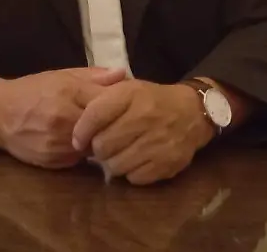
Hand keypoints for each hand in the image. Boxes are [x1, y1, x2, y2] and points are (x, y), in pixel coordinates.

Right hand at [0, 67, 126, 168]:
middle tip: (116, 124)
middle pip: (104, 128)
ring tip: (96, 133)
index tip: (126, 107)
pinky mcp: (53, 161)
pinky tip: (78, 143)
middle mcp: (65, 118)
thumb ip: (94, 76)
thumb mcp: (62, 75)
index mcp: (70, 92)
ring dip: (97, 141)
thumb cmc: (33, 90)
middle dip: (111, 127)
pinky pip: (80, 159)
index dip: (120, 105)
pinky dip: (82, 152)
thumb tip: (123, 74)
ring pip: (94, 147)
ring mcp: (59, 142)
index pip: (107, 102)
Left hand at [72, 80, 213, 184]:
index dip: (80, 131)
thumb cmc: (151, 101)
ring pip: (115, 165)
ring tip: (121, 152)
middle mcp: (144, 116)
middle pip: (102, 145)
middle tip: (105, 145)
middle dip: (98, 149)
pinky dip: (131, 172)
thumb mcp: (127, 90)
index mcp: (131, 94)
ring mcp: (157, 142)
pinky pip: (134, 177)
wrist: (192, 112)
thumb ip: (100, 103)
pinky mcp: (167, 163)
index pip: (94, 115)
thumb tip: (74, 130)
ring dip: (113, 162)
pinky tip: (137, 159)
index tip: (78, 140)